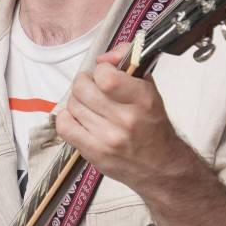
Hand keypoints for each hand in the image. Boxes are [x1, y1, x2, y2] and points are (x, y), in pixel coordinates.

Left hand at [55, 43, 186, 193]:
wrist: (160, 166)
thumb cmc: (152, 125)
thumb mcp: (149, 88)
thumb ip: (128, 63)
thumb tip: (103, 59)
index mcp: (143, 100)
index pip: (105, 76)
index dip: (101, 70)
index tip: (106, 74)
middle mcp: (126, 120)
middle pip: (82, 89)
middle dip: (85, 83)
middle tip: (93, 88)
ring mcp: (108, 139)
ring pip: (73, 105)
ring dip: (78, 101)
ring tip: (90, 105)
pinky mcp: (94, 153)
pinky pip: (65, 127)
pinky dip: (68, 118)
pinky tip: (80, 118)